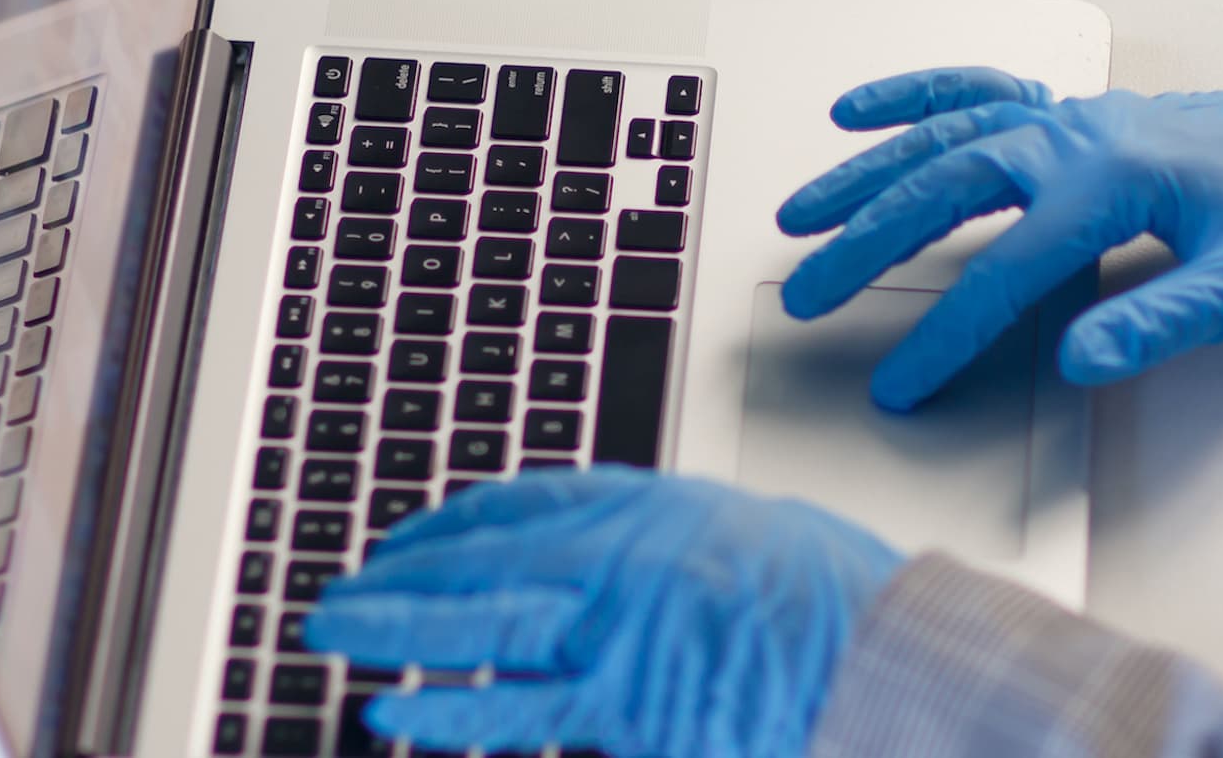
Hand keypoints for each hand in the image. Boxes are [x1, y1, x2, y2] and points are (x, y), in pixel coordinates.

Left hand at [305, 467, 902, 757]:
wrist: (888, 659)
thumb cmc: (835, 601)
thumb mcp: (745, 533)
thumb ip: (669, 543)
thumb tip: (617, 555)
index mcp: (653, 508)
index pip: (526, 506)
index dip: (456, 525)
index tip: (414, 540)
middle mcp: (624, 559)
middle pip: (486, 561)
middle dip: (403, 578)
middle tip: (341, 593)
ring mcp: (621, 634)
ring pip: (482, 630)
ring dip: (398, 634)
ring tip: (334, 637)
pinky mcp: (631, 707)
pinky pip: (523, 713)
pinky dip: (453, 715)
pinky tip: (398, 716)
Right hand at [777, 43, 1222, 409]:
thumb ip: (1165, 319)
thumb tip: (1079, 358)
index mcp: (1112, 180)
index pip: (1006, 270)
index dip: (944, 334)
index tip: (898, 382)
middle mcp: (1075, 136)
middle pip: (946, 187)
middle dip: (868, 242)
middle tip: (810, 292)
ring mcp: (1068, 117)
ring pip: (944, 135)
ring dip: (868, 171)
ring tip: (802, 211)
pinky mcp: (1070, 114)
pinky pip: (976, 90)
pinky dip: (915, 95)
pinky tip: (859, 110)